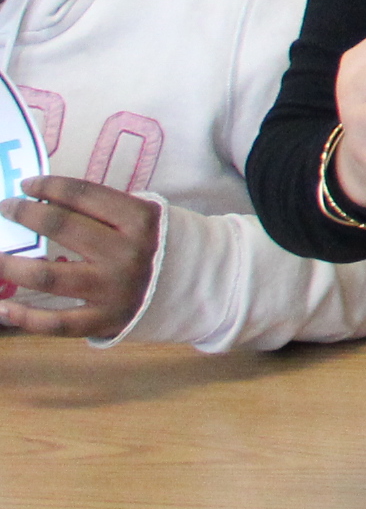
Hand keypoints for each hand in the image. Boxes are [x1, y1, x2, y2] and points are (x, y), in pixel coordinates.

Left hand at [0, 178, 158, 336]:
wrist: (202, 285)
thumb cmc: (163, 244)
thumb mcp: (147, 217)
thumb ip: (106, 211)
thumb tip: (48, 202)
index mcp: (140, 220)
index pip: (84, 195)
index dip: (49, 186)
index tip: (26, 184)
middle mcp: (126, 253)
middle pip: (62, 229)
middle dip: (25, 215)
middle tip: (6, 208)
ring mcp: (114, 289)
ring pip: (49, 277)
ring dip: (11, 265)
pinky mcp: (106, 320)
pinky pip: (58, 323)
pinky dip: (26, 318)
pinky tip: (3, 308)